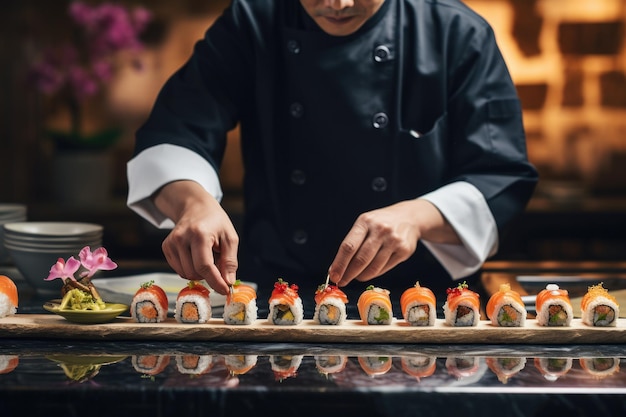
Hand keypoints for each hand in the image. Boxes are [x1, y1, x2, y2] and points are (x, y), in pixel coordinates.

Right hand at [154, 181, 238, 294]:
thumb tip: (228, 282)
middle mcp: (181, 238)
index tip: (224, 290)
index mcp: (199, 234)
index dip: (215, 281)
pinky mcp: (166, 247)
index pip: (205, 266)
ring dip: (200, 272)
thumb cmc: (216, 222)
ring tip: (207, 255)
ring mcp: (171, 243)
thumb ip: (230, 261)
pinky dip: (191, 269)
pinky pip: (180, 270)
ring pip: (186, 274)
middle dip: (209, 275)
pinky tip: (196, 256)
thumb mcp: (230, 238)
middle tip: (218, 262)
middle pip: (195, 272)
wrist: (196, 207)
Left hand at [329, 199, 459, 286]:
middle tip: (342, 282)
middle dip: (349, 274)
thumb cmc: (380, 224)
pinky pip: (384, 268)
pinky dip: (374, 273)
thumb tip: (337, 269)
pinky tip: (370, 271)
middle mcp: (380, 230)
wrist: (409, 217)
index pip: (349, 246)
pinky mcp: (404, 250)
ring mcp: (394, 240)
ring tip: (357, 276)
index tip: (333, 276)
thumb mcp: (365, 224)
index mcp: (365, 221)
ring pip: (373, 268)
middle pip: (361, 260)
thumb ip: (353, 243)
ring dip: (361, 276)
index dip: (339, 264)